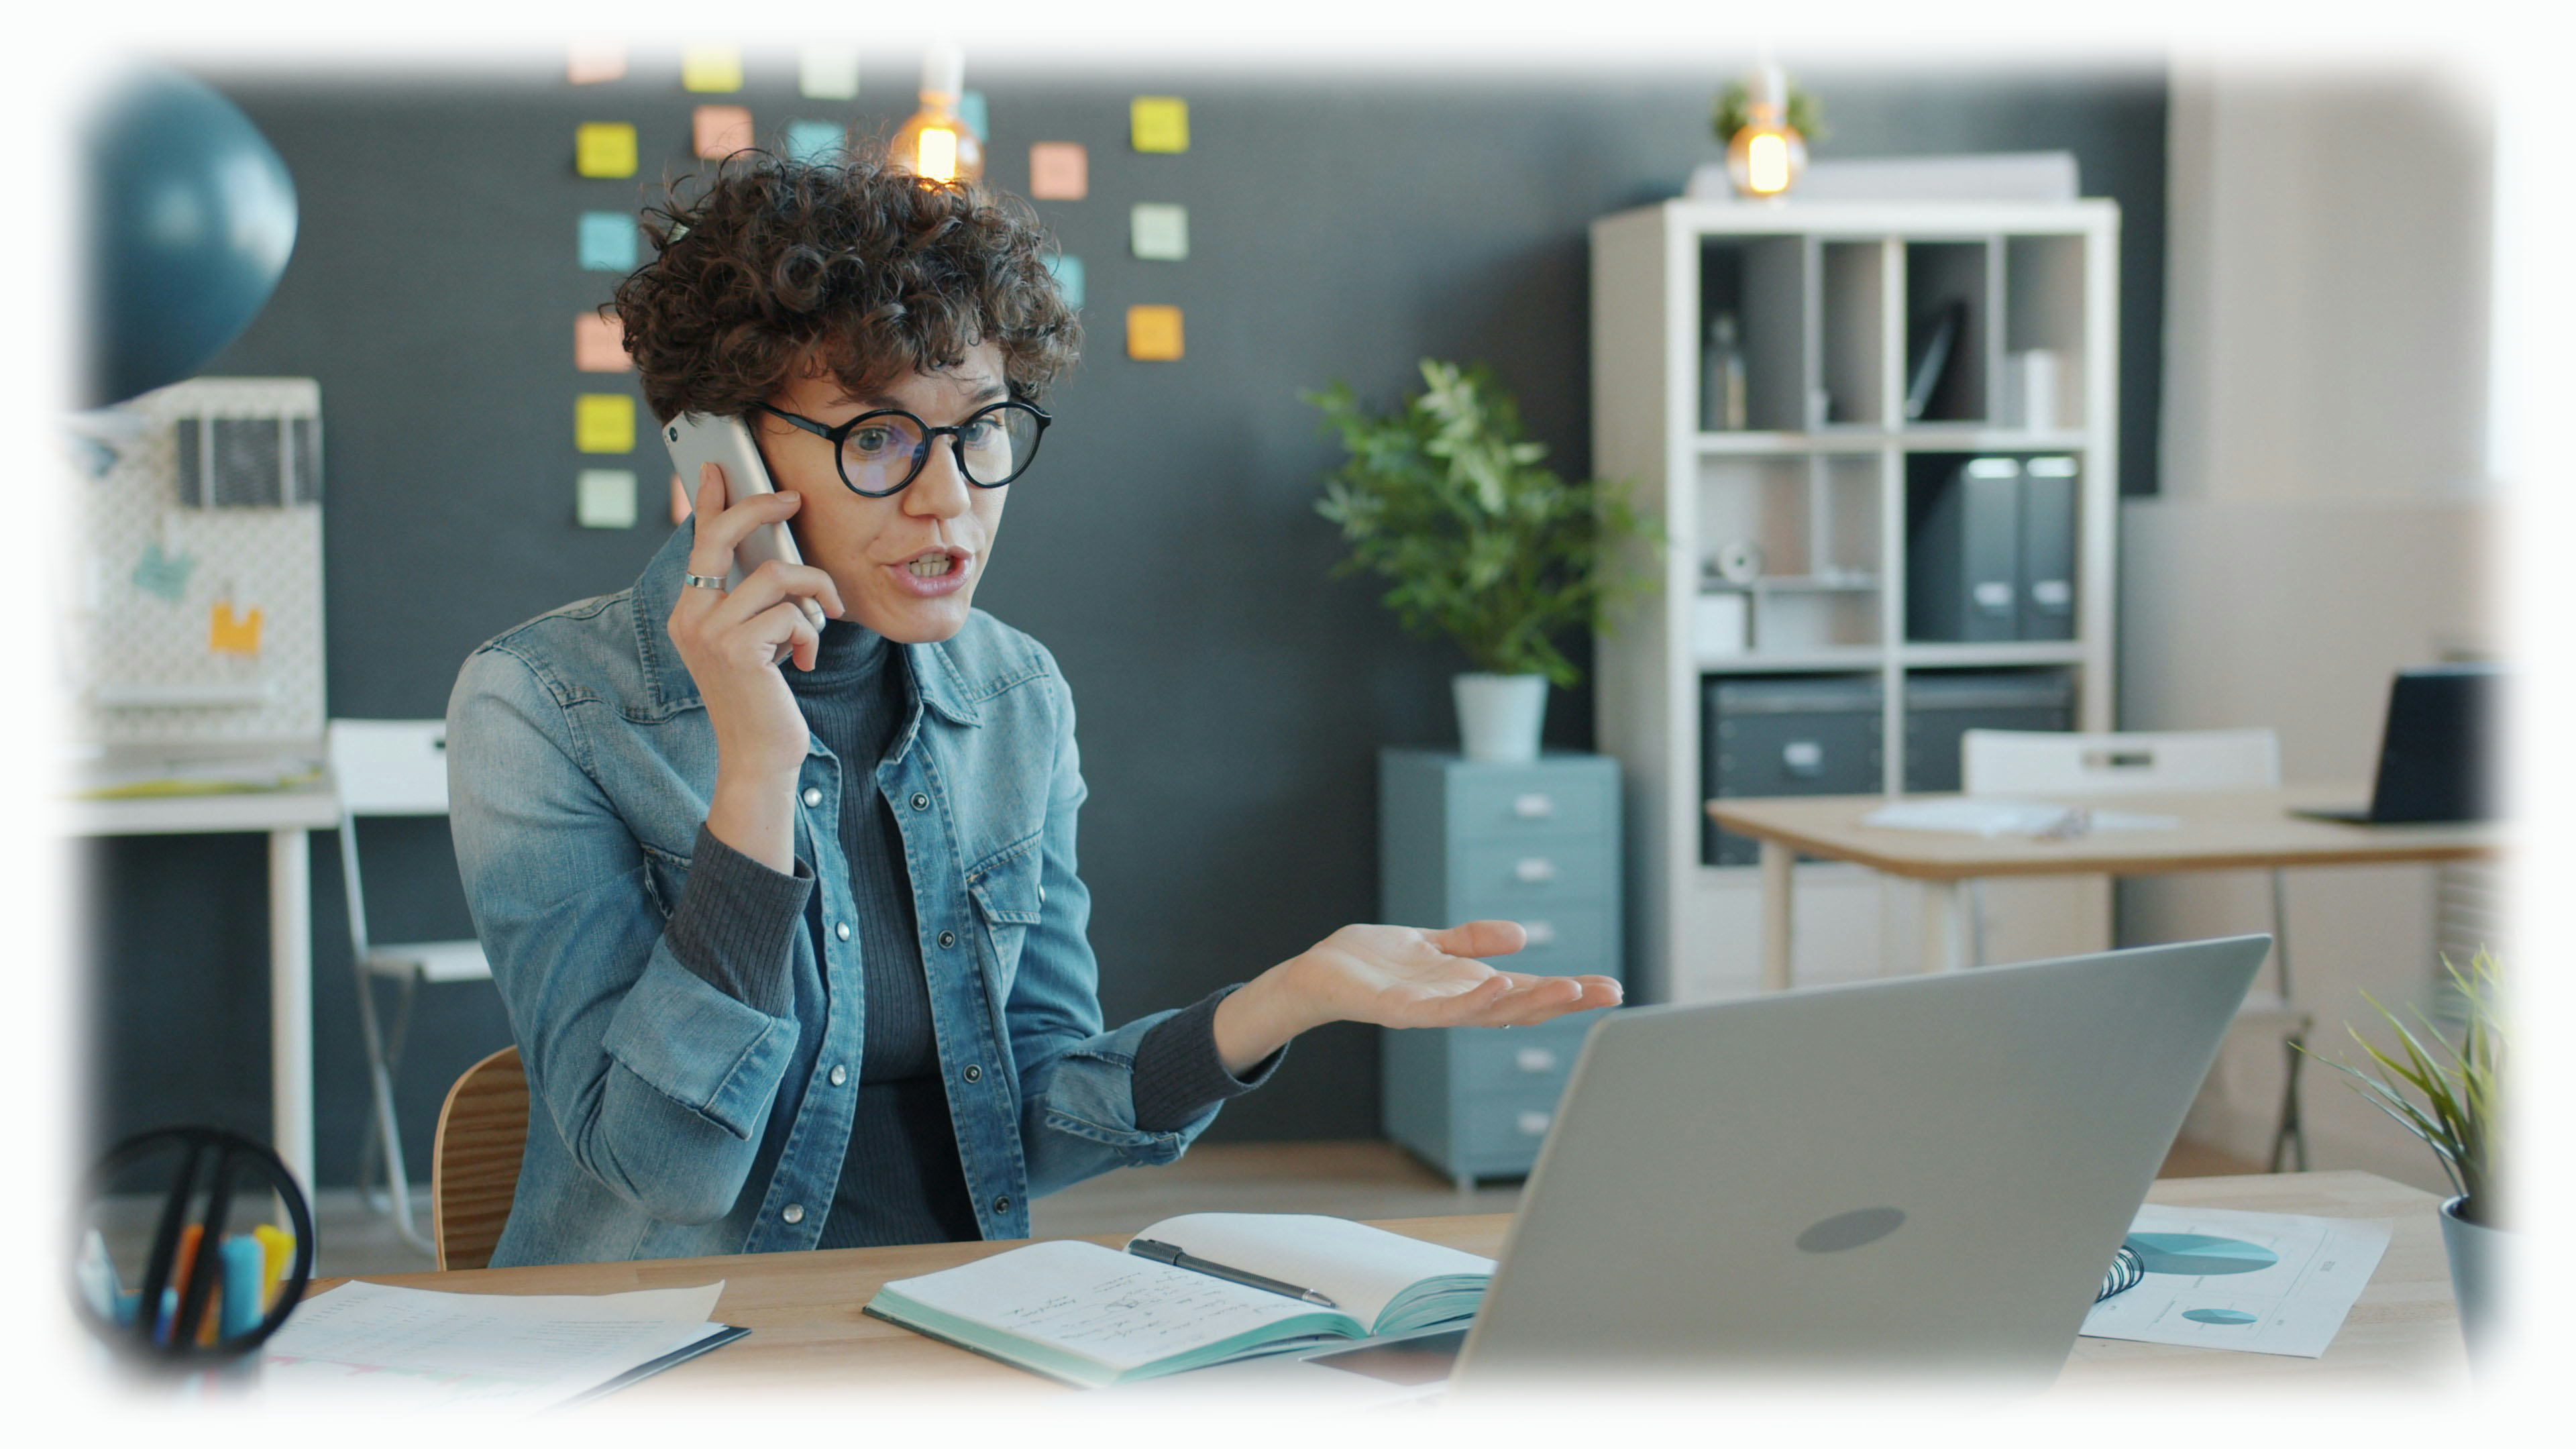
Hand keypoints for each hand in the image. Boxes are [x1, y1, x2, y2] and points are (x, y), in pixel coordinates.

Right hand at [666, 464, 844, 869]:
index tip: (719, 468)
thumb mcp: (755, 641)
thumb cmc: (763, 698)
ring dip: (812, 592)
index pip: (697, 542)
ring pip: (775, 575)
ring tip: (822, 618)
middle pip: (722, 537)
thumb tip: (778, 559)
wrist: (760, 757)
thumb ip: (755, 602)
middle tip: (793, 500)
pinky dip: (809, 633)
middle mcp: (689, 617)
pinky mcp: (737, 649)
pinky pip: (791, 612)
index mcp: (690, 611)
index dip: (710, 502)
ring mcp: (709, 632)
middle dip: (760, 509)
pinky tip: (803, 661)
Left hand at [1211, 920, 1623, 1075]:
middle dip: (1565, 1000)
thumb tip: (1522, 936)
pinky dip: (1473, 1000)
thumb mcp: (1433, 944)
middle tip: (1610, 993)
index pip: (1528, 991)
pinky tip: (1499, 985)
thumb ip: (1473, 941)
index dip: (1568, 992)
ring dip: (1530, 1001)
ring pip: (1488, 1011)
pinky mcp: (1399, 1009)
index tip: (1611, 988)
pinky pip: (1441, 1009)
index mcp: (1467, 988)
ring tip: (1568, 988)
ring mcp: (1430, 1010)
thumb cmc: (1372, 962)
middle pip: (1520, 1005)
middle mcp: (1455, 1004)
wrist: (1316, 974)